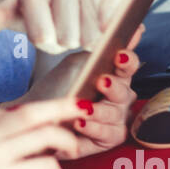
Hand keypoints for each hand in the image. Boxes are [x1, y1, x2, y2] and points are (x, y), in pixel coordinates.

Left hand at [0, 0, 126, 54]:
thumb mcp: (19, 7)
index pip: (41, 37)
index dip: (48, 41)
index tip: (49, 27)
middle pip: (67, 39)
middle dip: (69, 41)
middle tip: (70, 24)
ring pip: (91, 38)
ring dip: (90, 39)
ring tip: (85, 21)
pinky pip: (113, 29)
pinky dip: (109, 32)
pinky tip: (103, 20)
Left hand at [0, 24, 143, 157]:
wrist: (38, 112)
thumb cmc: (60, 86)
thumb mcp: (77, 63)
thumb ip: (99, 48)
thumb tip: (131, 28)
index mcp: (116, 76)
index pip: (128, 66)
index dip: (127, 61)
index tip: (118, 55)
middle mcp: (120, 98)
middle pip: (125, 92)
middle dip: (113, 87)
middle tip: (101, 81)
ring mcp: (115, 120)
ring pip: (115, 115)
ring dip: (99, 110)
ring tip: (83, 107)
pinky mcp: (106, 140)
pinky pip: (105, 135)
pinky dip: (93, 129)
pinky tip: (80, 123)